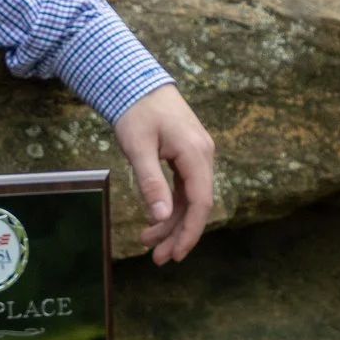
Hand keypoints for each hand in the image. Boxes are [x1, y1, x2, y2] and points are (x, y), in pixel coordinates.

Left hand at [113, 84, 215, 264]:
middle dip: (178, 233)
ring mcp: (197, 155)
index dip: (190, 232)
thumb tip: (161, 217)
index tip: (175, 254)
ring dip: (172, 222)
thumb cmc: (136, 111)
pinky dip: (171, 206)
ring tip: (147, 242)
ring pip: (189, 198)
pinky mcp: (187, 154)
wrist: (137, 81)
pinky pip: (184, 187)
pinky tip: (155, 220)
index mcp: (196, 154)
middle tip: (158, 258)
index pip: (201, 203)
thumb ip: (151, 183)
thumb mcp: (138, 148)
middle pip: (197, 205)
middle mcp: (203, 156)